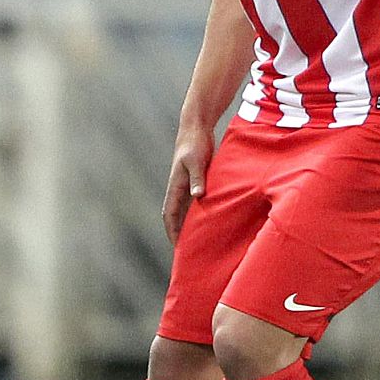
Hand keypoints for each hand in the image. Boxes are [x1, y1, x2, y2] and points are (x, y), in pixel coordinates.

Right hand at [163, 121, 214, 243]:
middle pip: (176, 216)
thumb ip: (197, 178)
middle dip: (179, 233)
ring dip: (189, 225)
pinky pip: (196, 202)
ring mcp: (187, 185)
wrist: (196, 128)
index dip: (172, 230)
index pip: (169, 214)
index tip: (177, 246)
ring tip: (198, 241)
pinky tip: (209, 221)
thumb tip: (197, 196)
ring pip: (186, 211)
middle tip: (186, 251)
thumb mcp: (196, 161)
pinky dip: (199, 213)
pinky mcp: (197, 180)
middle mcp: (179, 188)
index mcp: (175, 186)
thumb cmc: (195, 143)